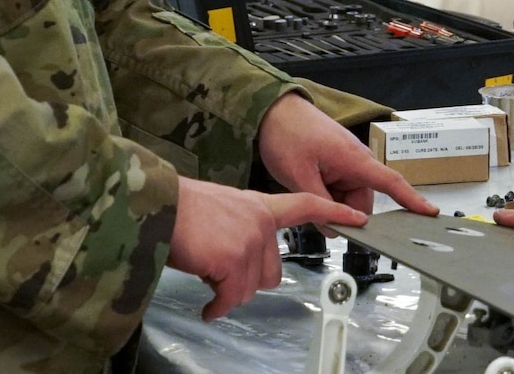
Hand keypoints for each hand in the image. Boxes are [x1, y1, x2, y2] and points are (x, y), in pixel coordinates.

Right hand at [167, 178, 364, 320]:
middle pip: (272, 273)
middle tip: (219, 270)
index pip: (305, 205)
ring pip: (249, 289)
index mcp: (258, 205)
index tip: (357, 217)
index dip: (333, 212)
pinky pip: (230, 300)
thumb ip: (242, 228)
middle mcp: (260, 222)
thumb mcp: (221, 209)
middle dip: (246, 281)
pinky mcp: (233, 261)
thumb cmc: (179, 209)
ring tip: (203, 270)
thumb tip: (239, 260)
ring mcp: (249, 241)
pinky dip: (217, 307)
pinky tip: (207, 307)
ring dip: (225, 289)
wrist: (156, 205)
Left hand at [256, 93, 436, 215]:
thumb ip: (320, 204)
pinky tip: (307, 185)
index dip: (411, 199)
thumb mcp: (298, 176)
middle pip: (361, 202)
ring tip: (305, 188)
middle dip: (342, 212)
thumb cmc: (288, 135)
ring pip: (348, 199)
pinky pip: (339, 189)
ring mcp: (347, 162)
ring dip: (331, 203)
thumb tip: (336, 229)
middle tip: (313, 211)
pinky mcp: (337, 163)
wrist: (273, 110)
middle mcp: (357, 161)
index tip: (431, 213)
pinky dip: (327, 194)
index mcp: (354, 160)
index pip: (391, 182)